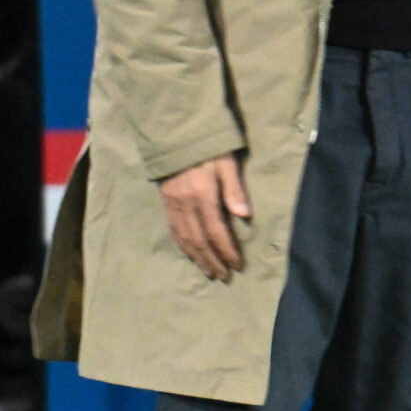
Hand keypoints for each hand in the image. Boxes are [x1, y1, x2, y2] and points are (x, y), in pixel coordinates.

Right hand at [160, 152, 250, 281]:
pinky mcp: (166, 202)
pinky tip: (190, 254)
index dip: (227, 251)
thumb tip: (245, 215)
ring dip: (198, 258)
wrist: (174, 134)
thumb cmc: (207, 146)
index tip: (238, 265)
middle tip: (224, 276)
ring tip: (209, 272)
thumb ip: (234, 188)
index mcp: (202, 195)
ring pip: (185, 238)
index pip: (216, 231)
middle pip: (200, 240)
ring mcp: (173, 205)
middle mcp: (185, 204)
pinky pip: (174, 230)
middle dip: (213, 261)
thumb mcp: (225, 161)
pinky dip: (184, 246)